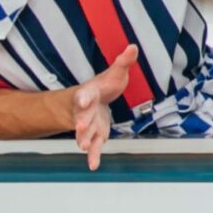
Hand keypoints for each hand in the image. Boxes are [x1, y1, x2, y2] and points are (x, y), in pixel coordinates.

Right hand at [65, 45, 138, 171]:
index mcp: (89, 94)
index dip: (84, 98)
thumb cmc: (104, 86)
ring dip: (84, 139)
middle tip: (79, 127)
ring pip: (85, 133)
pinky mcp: (95, 135)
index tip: (83, 100)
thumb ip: (123, 62)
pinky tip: (93, 166)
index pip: (84, 95)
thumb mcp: (115, 72)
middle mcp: (85, 111)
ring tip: (84, 146)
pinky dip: (93, 156)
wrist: (94, 100)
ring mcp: (89, 125)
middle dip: (81, 122)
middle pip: (82, 116)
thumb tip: (133, 46)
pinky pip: (94, 147)